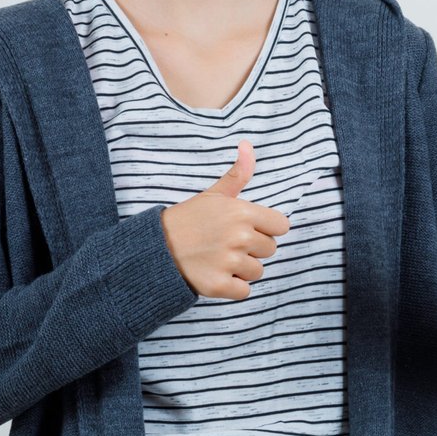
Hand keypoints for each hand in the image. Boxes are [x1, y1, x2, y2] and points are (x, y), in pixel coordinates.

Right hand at [160, 139, 290, 299]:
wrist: (156, 248)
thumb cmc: (189, 219)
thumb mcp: (214, 194)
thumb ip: (238, 174)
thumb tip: (248, 145)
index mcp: (242, 212)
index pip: (280, 226)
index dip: (266, 228)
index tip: (247, 228)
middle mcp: (239, 237)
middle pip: (270, 249)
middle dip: (252, 249)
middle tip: (226, 244)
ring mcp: (229, 262)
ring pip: (258, 271)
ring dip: (242, 269)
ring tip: (219, 258)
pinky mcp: (219, 285)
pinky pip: (245, 291)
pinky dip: (233, 287)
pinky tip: (215, 274)